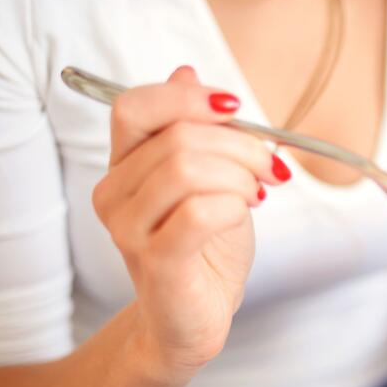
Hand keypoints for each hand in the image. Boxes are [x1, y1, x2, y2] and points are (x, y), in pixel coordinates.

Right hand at [92, 66, 290, 372]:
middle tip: (271, 166)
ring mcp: (128, 229)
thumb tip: (185, 70)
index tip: (237, 108)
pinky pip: (200, 212)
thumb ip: (194, 127)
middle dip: (241, 145)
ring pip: (187, 169)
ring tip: (259, 193)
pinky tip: (243, 214)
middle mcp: (114, 192)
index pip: (136, 105)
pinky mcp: (155, 261)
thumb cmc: (205, 245)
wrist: (196, 316)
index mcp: (124, 163)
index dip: (191, 98)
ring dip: (241, 175)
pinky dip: (235, 205)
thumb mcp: (209, 175)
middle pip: (178, 137)